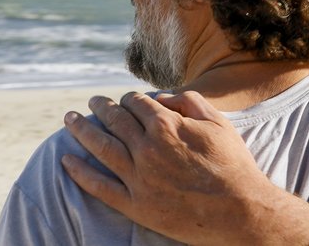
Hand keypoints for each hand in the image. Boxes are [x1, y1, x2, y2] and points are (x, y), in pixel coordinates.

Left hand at [61, 91, 308, 245]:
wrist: (241, 211)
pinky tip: (67, 161)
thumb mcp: (218, 123)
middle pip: (115, 120)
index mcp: (167, 124)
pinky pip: (99, 186)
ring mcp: (138, 177)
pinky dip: (80, 173)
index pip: (137, 103)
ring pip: (100, 147)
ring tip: (70, 120)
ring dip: (81, 130)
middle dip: (101, 107)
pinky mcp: (135, 204)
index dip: (130, 99)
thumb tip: (162, 97)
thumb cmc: (234, 165)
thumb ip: (189, 102)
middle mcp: (147, 148)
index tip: (127, 100)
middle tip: (92, 102)